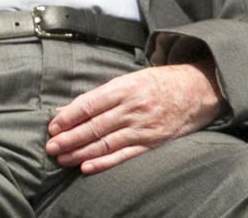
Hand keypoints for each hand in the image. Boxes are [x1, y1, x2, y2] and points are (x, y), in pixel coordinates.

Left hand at [45, 60, 223, 173]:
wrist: (196, 90)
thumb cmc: (157, 83)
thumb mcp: (128, 80)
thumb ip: (100, 95)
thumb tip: (69, 109)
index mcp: (124, 88)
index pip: (89, 104)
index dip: (68, 117)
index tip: (52, 126)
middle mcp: (132, 108)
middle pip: (94, 126)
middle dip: (69, 138)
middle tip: (51, 146)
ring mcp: (143, 127)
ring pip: (106, 143)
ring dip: (81, 152)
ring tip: (62, 158)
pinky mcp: (152, 142)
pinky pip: (124, 155)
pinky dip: (104, 162)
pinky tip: (87, 167)